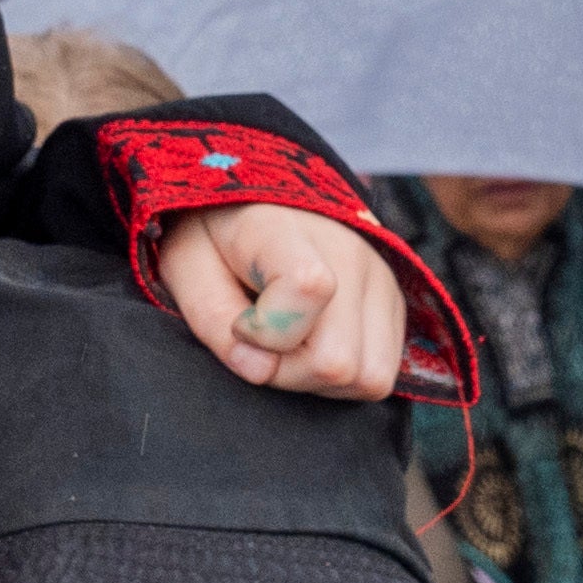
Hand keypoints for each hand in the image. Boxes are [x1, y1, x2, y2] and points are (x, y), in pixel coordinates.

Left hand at [149, 205, 408, 397]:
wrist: (257, 201)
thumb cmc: (214, 238)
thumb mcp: (186, 266)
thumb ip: (212, 319)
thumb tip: (261, 371)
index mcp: (286, 231)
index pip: (309, 288)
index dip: (264, 331)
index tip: (239, 320)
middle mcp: (351, 252)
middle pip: (336, 360)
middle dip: (286, 373)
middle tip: (259, 344)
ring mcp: (381, 279)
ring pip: (368, 378)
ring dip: (318, 380)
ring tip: (288, 346)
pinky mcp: (395, 303)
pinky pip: (381, 376)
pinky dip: (344, 378)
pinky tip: (312, 348)